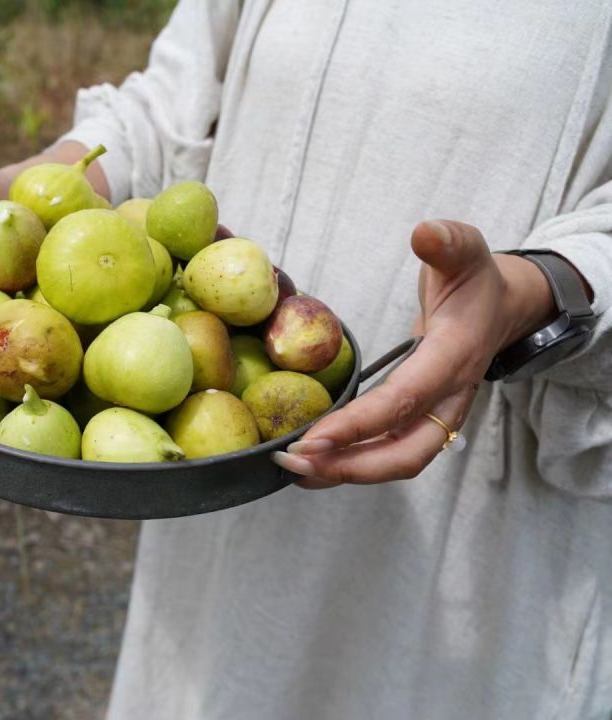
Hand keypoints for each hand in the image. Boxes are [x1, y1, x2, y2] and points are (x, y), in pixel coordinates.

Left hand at [270, 220, 555, 488]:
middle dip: (350, 466)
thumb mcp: (466, 250)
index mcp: (455, 357)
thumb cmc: (475, 280)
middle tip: (296, 464)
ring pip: (398, 460)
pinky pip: (389, 452)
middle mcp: (450, 396)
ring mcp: (439, 414)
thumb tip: (424, 232)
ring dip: (346, 472)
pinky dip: (352, 463)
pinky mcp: (423, 421)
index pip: (405, 399)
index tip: (313, 439)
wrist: (502, 308)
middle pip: (405, 452)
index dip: (359, 424)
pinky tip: (313, 464)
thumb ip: (448, 242)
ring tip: (295, 471)